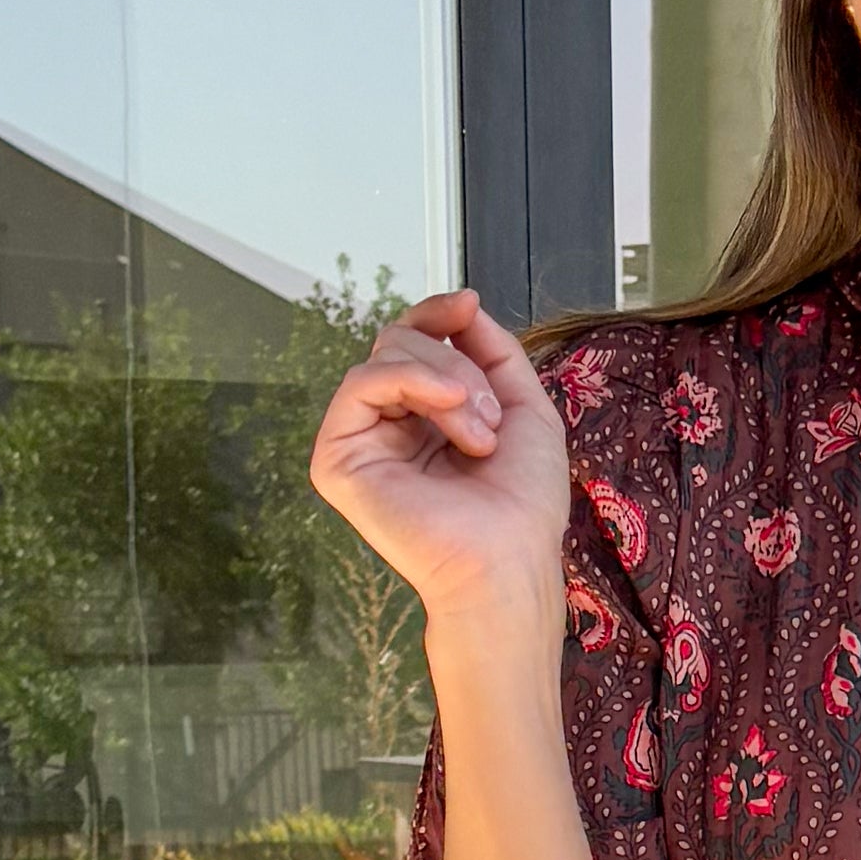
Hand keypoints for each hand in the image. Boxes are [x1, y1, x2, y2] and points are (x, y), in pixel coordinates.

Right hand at [307, 290, 570, 645]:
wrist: (509, 556)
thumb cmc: (523, 500)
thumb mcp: (524, 403)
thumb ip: (492, 349)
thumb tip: (461, 303)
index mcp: (427, 416)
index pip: (415, 342)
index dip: (436, 314)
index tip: (466, 304)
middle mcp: (390, 424)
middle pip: (401, 340)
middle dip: (458, 365)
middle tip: (491, 420)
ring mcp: (361, 440)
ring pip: (386, 354)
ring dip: (447, 382)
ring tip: (479, 435)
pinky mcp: (337, 458)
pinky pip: (361, 382)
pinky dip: (412, 380)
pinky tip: (450, 410)